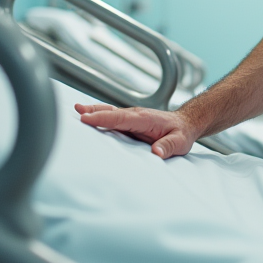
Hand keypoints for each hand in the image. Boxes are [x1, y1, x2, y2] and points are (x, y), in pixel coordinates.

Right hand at [74, 103, 196, 158]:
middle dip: (94, 111)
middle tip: (77, 111)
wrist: (186, 123)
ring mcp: (132, 117)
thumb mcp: (180, 142)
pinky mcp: (129, 121)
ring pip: (110, 112)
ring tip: (76, 110)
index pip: (120, 118)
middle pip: (111, 112)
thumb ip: (168, 146)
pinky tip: (87, 115)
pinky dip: (99, 114)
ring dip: (94, 110)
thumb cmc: (181, 133)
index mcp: (145, 119)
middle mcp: (136, 115)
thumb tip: (156, 153)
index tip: (87, 118)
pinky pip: (112, 116)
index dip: (103, 118)